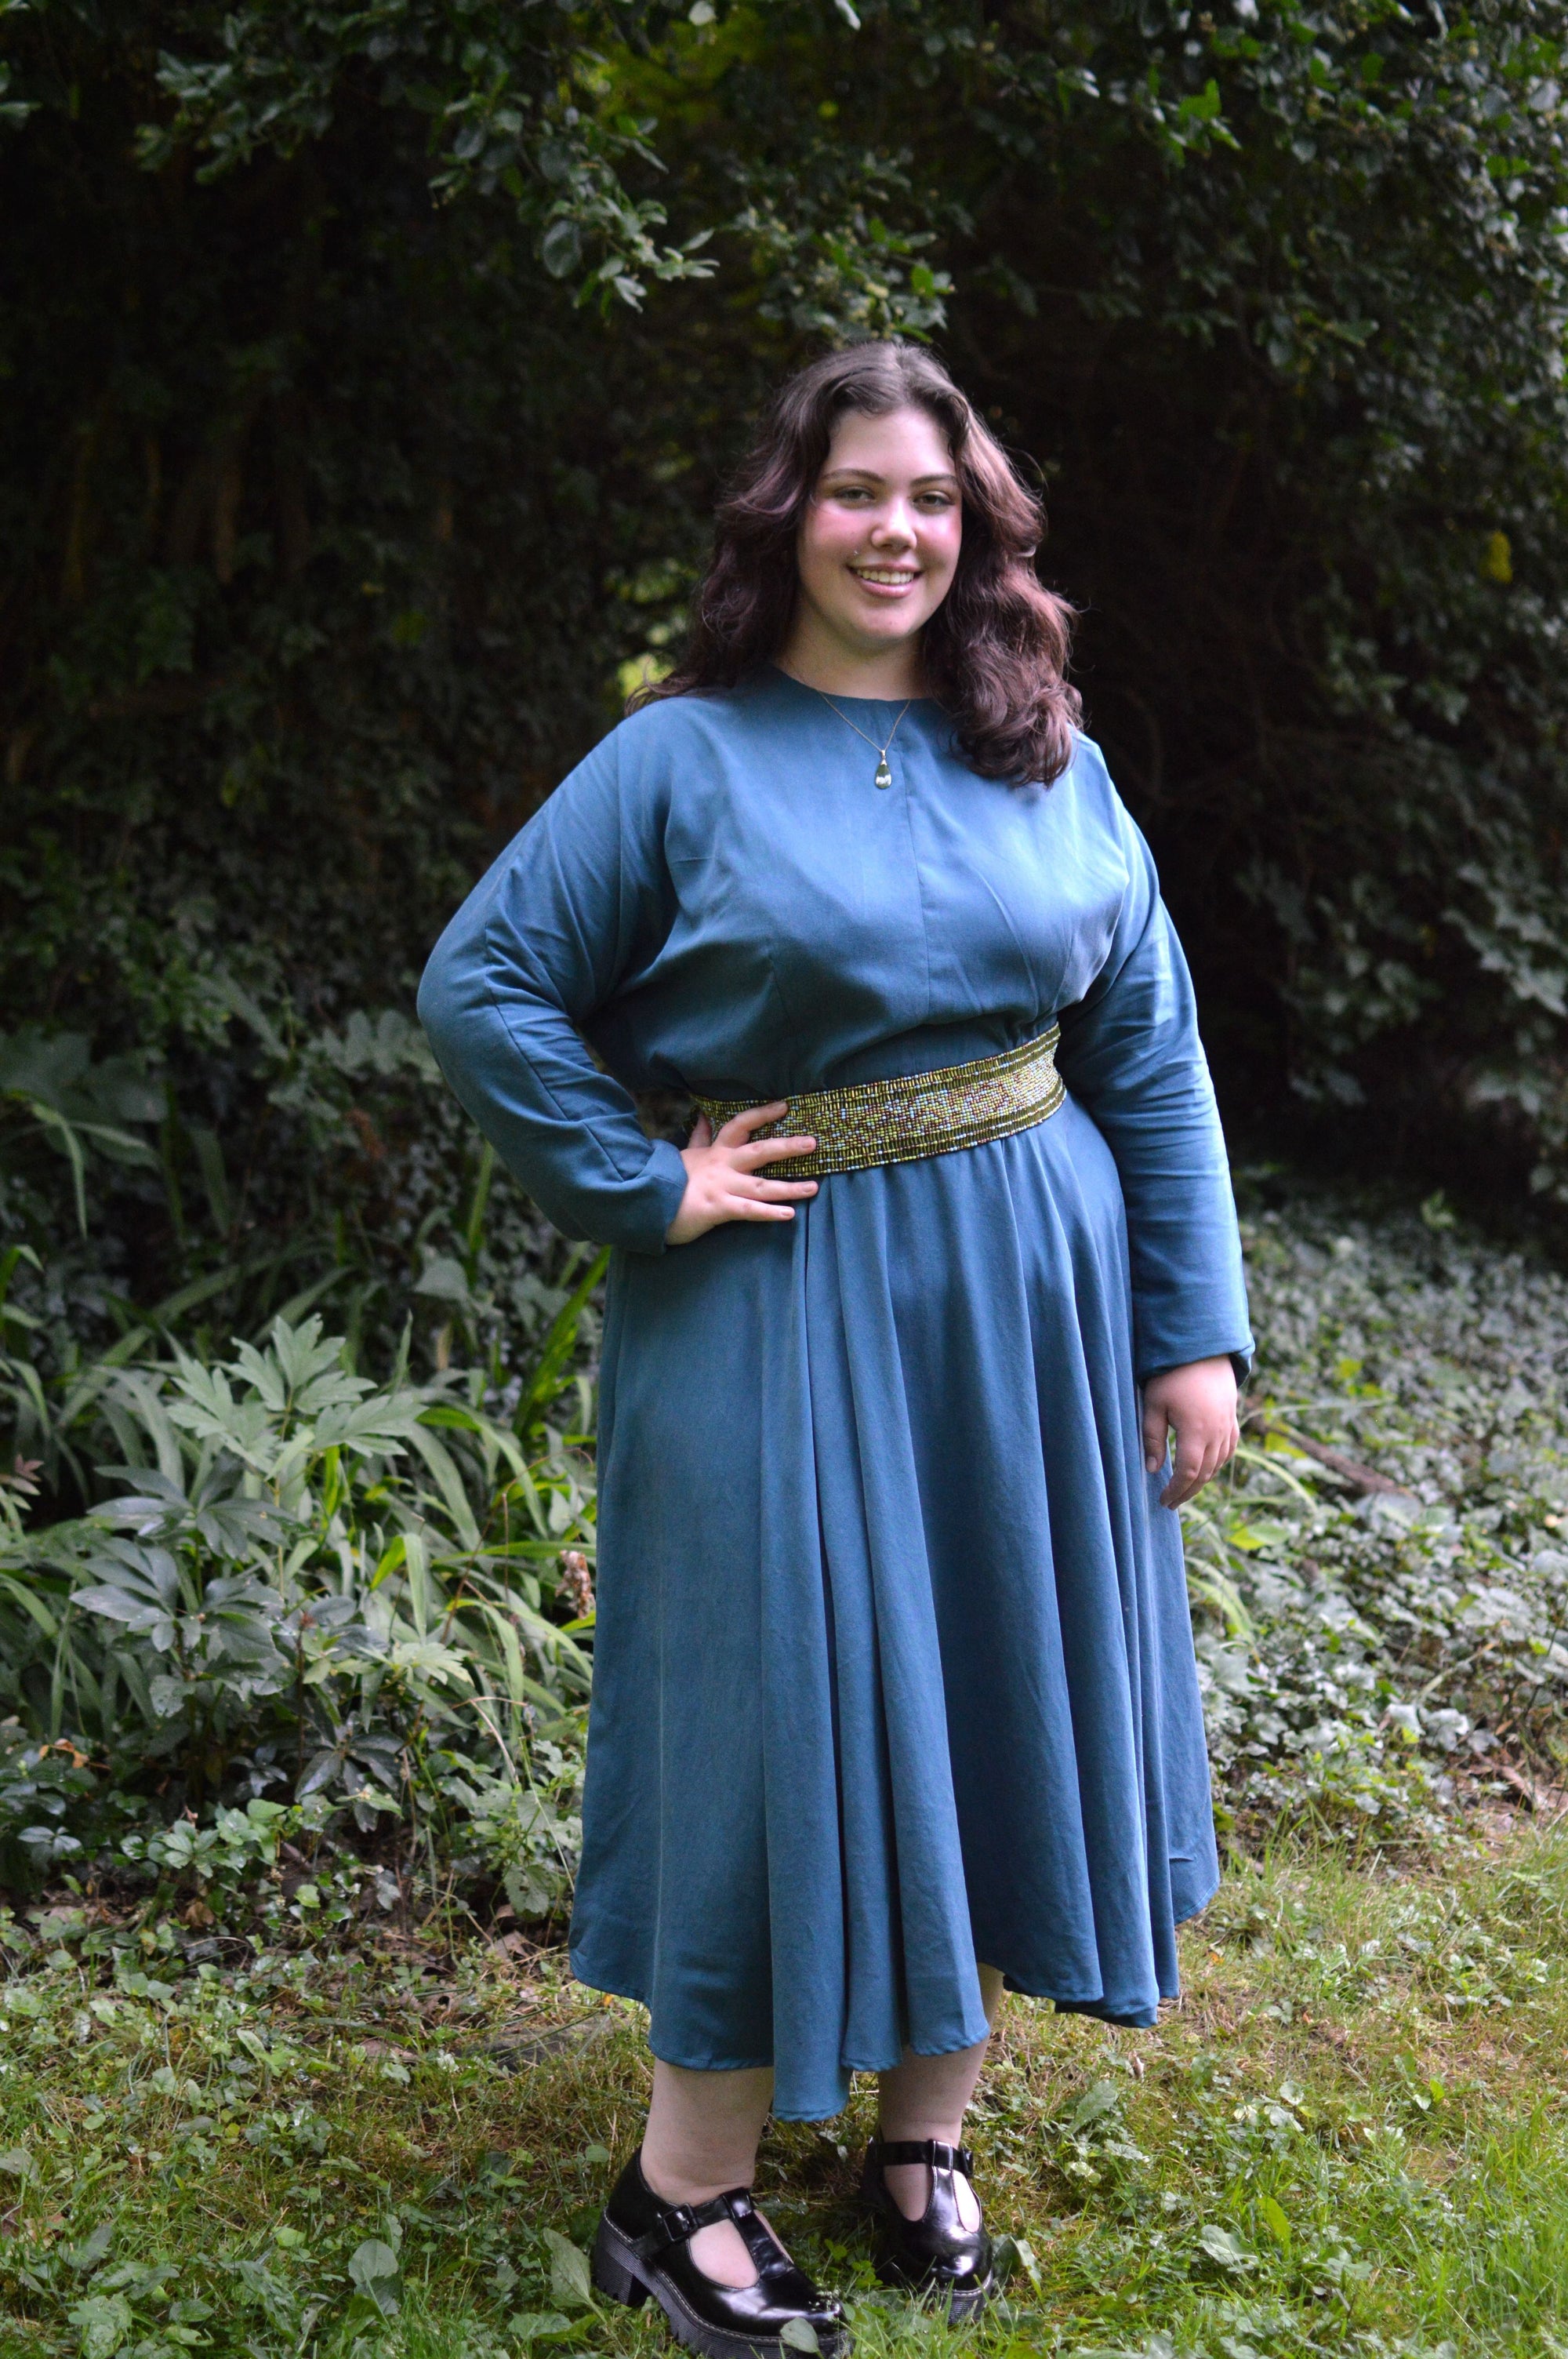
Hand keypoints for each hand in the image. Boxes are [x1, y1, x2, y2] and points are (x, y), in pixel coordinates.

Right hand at [665, 1101, 818, 1245]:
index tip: (785, 1106)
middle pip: (759, 1151)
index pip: (741, 1125)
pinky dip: (769, 1212)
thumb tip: (705, 1116)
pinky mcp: (718, 1208)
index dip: (763, 1114)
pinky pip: (749, 1210)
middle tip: (813, 1143)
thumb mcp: (686, 1154)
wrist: (646, 1201)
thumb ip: (700, 1137)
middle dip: (787, 1147)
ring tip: (814, 1187)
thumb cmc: (668, 1179)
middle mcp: (723, 1165)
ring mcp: (722, 1186)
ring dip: (789, 1187)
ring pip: (761, 1185)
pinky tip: (789, 1215)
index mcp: (716, 1151)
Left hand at [1142, 1355, 1239, 1507]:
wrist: (1202, 1348)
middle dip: (1188, 1491)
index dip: (1176, 1490)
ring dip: (1203, 1480)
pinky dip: (1218, 1463)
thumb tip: (1152, 1469)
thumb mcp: (1154, 1405)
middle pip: (1205, 1474)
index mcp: (1196, 1432)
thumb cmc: (1172, 1375)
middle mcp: (1217, 1433)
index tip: (1163, 1501)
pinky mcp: (1232, 1417)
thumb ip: (1153, 1438)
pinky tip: (1207, 1468)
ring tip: (1185, 1489)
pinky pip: (1229, 1449)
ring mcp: (1227, 1425)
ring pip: (1219, 1464)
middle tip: (1171, 1502)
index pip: (1188, 1473)